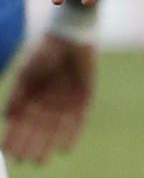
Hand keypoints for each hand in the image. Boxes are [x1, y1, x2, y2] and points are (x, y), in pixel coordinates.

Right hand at [2, 32, 95, 161]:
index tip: (10, 151)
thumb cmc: (45, 52)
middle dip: (31, 145)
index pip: (21, 123)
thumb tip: (8, 116)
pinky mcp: (83, 98)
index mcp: (32, 98)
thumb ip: (18, 94)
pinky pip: (77, 121)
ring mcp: (66, 101)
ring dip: (48, 145)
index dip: (15, 137)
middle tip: (26, 159)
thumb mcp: (26, 73)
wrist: (70, 35)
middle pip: (38, 130)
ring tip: (41, 160)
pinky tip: (66, 148)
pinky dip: (72, 135)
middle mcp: (48, 103)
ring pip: (55, 130)